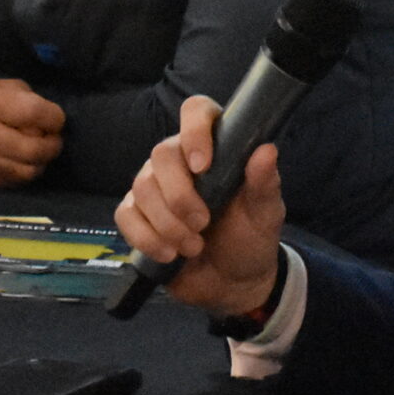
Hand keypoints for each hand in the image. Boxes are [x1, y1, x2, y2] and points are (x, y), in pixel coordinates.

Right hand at [0, 78, 64, 185]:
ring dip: (42, 162)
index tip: (56, 119)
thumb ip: (25, 98)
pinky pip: (14, 182)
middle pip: (33, 148)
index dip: (54, 118)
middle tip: (53, 139)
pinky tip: (23, 162)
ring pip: (27, 171)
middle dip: (53, 145)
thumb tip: (50, 120)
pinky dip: (25, 173)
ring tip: (40, 152)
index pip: (32, 112)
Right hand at [113, 93, 285, 316]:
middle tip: (203, 223)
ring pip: (142, 187)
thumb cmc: (250, 238)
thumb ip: (264, 183)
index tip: (202, 165)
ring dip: (168, 224)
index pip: (195, 112)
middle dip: (180, 195)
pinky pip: (126, 215)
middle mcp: (180, 160)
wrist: (232, 282)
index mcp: (215, 147)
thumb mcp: (266, 214)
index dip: (194, 131)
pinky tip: (168, 254)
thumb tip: (267, 150)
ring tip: (193, 247)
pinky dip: (146, 237)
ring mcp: (155, 186)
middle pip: (161, 154)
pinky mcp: (138, 215)